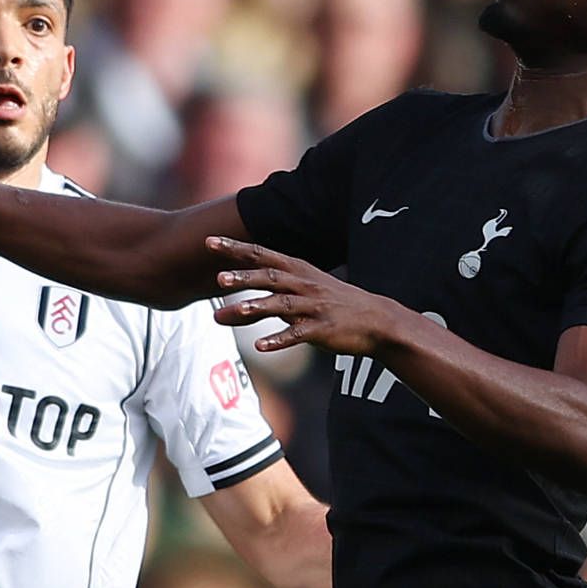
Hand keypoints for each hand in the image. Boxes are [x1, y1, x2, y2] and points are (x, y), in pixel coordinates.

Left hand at [208, 238, 410, 356]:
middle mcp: (304, 284)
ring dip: (258, 306)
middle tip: (218, 278)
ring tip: (235, 311)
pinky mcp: (322, 329)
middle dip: (244, 276)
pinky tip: (261, 346)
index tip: (209, 241)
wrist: (376, 321)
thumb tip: (225, 311)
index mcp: (298, 270)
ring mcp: (313, 306)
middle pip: (269, 277)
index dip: (235, 249)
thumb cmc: (333, 305)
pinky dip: (279, 339)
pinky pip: (298, 334)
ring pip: (282, 304)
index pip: (261, 254)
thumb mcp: (302, 293)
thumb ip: (264, 301)